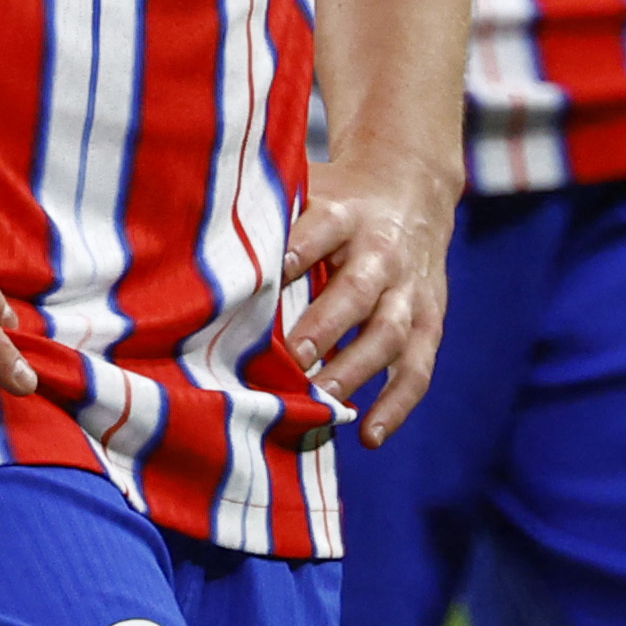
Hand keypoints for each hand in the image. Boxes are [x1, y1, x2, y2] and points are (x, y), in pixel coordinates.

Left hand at [287, 147, 457, 441]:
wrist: (414, 189)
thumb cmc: (337, 202)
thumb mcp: (309, 190)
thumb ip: (269, 219)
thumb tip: (196, 255)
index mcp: (344, 214)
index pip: (320, 230)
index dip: (297, 252)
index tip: (268, 277)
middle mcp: (382, 251)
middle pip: (359, 289)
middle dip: (327, 325)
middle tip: (294, 359)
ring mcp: (410, 289)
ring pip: (389, 333)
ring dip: (356, 371)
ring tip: (323, 405)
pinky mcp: (428, 321)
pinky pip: (417, 367)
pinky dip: (396, 404)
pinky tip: (368, 436)